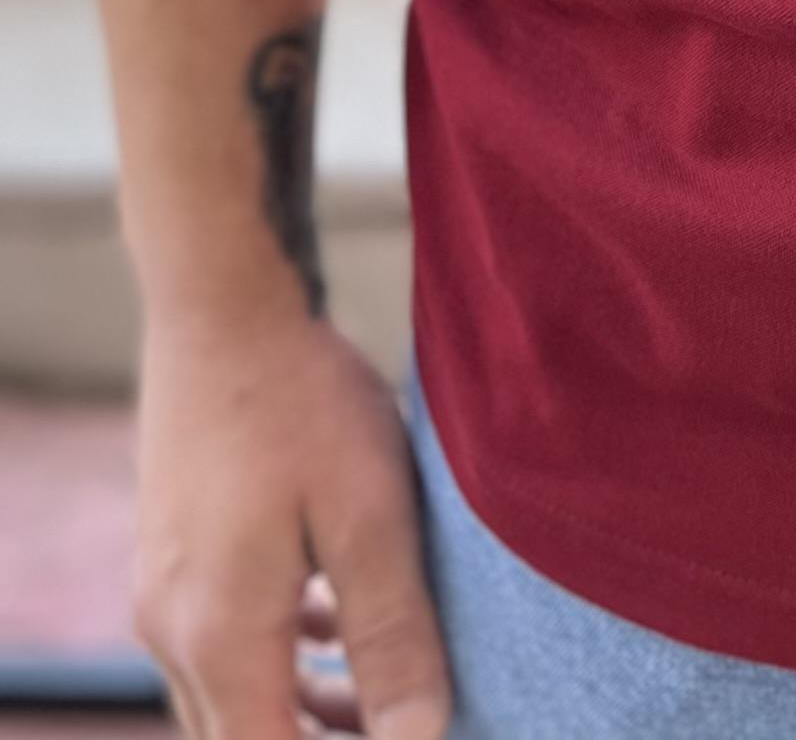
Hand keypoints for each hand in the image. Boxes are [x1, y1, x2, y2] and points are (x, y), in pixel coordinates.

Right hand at [131, 301, 451, 739]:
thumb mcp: (370, 517)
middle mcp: (175, 633)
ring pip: (231, 695)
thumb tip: (421, 737)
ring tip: (385, 694)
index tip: (402, 736)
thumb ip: (393, 634)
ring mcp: (167, 593)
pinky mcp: (176, 554)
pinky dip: (281, 655)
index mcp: (222, 640)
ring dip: (302, 708)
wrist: (222, 307)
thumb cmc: (301, 403)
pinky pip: (223, 641)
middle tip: (403, 718)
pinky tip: (337, 622)